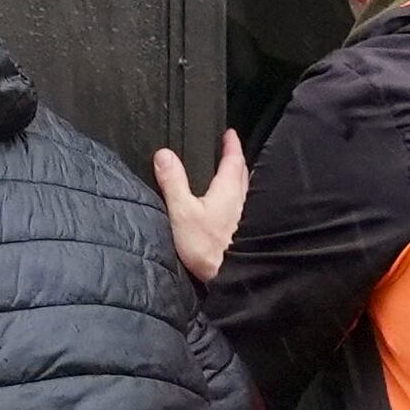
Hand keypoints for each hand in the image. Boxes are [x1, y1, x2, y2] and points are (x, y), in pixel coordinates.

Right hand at [151, 131, 248, 281]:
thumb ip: (173, 182)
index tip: (230, 134)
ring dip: (239, 180)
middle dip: (237, 160)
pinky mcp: (246, 232)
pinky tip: (231, 209)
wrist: (230, 275)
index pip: (233, 159)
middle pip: (242, 173)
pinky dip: (238, 200)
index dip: (231, 145)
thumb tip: (164, 155)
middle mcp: (241, 199)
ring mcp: (246, 216)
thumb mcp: (182, 211)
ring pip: (245, 190)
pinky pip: (244, 207)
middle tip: (231, 152)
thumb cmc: (207, 246)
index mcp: (228, 189)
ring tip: (231, 177)